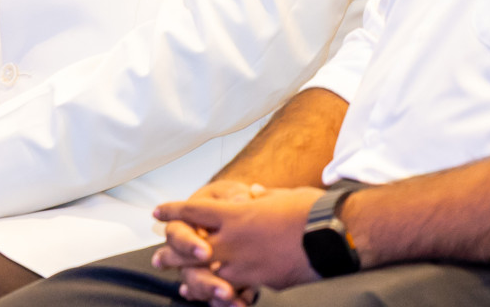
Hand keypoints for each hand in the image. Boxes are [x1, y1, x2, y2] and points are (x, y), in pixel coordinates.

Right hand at [149, 179, 262, 304]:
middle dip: (204, 280)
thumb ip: (233, 196)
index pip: (177, 234)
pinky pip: (215, 298)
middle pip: (185, 269)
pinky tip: (241, 301)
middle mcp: (187, 250)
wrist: (244, 213)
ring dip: (215, 295)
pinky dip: (228, 302)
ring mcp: (199, 268)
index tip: (205, 251)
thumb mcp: (231, 191)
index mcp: (186, 224)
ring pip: (199, 287)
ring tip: (232, 298)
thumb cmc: (229, 200)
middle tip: (223, 288)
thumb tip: (241, 199)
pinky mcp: (214, 281)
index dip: (187, 244)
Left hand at [154, 186, 321, 303]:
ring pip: (206, 272)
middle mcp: (233, 239)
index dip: (174, 211)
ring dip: (190, 276)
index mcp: (236, 213)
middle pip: (190, 246)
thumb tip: (253, 192)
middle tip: (158, 257)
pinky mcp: (257, 281)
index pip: (194, 211)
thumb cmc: (309, 210)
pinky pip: (231, 288)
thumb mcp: (281, 195)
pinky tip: (213, 297)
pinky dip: (219, 292)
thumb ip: (261, 196)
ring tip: (180, 281)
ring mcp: (243, 263)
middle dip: (172, 251)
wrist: (330, 235)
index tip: (159, 212)